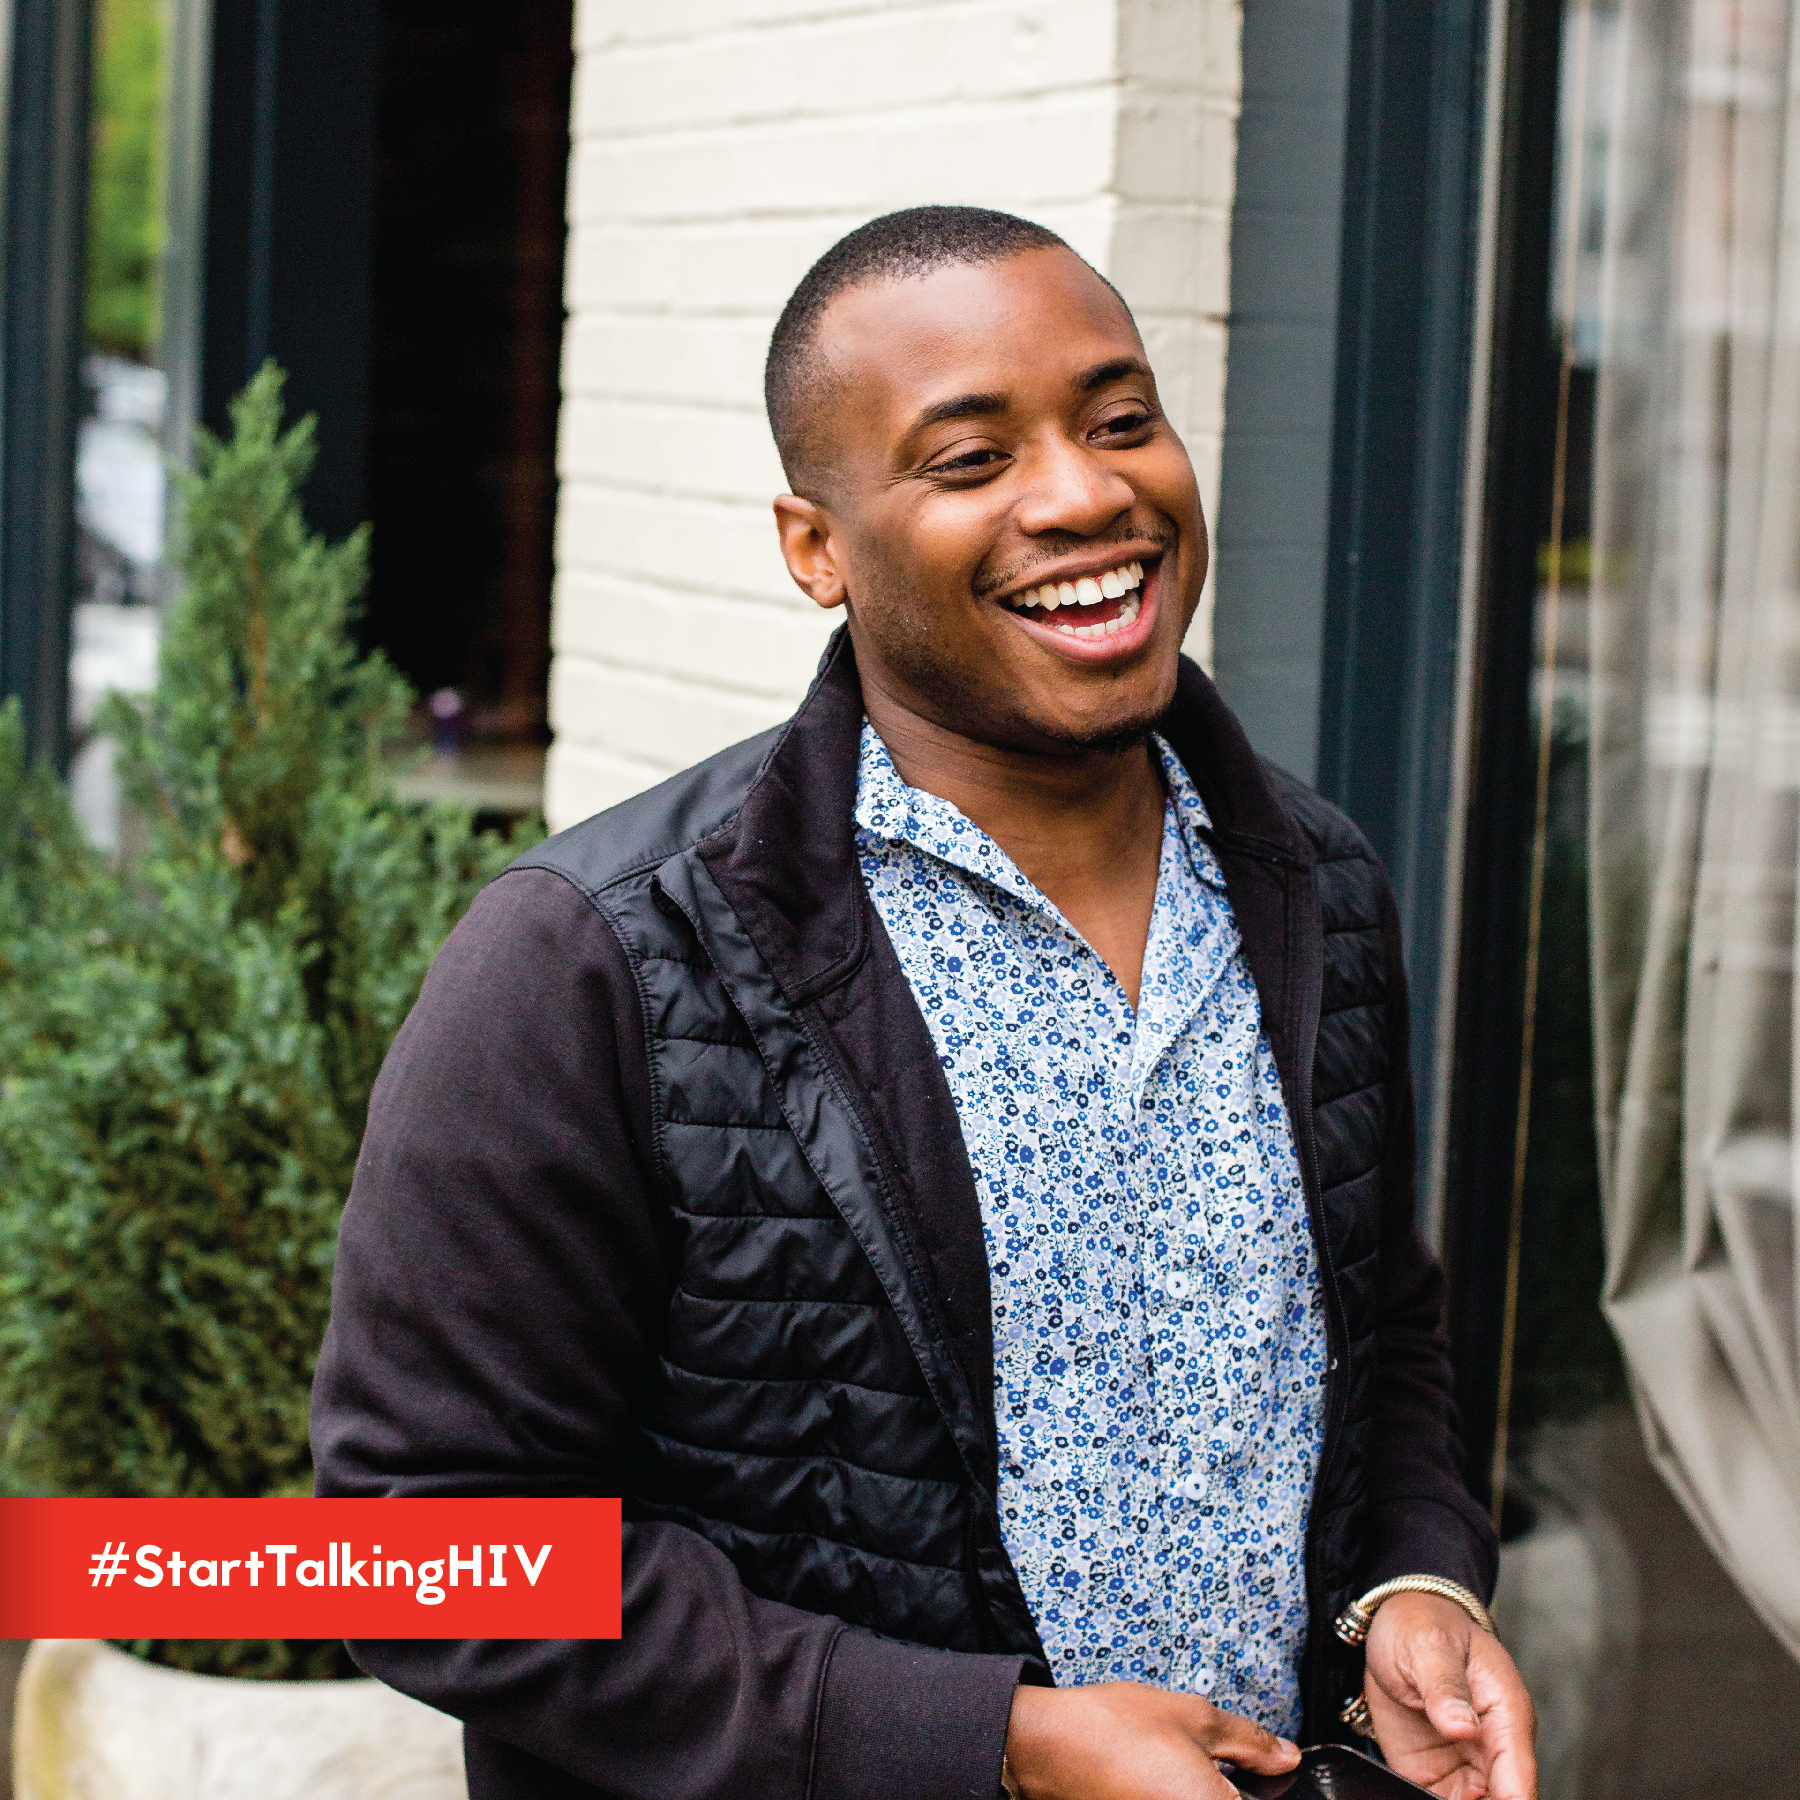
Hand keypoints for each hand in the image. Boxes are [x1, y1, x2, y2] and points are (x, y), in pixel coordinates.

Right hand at [1005, 1680, 1300, 1799]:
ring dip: (1200, 1793)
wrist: (1046, 1745)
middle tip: (1217, 1766)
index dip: (1270, 1787)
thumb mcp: (1193, 1717)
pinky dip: (1172, 1794)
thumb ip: (1249, 1742)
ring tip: (1173, 1770)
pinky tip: (1157, 1782)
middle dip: (1233, 1789)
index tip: (1265, 1773)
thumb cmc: (1111, 1729)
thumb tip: (1284, 1757)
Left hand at [1362, 1593, 1536, 1799]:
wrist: (1394, 1623)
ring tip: (1428, 1788)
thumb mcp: (1430, 1645)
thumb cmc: (1423, 1625)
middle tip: (1442, 1791)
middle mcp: (1493, 1749)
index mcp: (1507, 1716)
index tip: (1475, 1798)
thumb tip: (1463, 1726)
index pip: (1519, 1783)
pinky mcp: (1435, 1774)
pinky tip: (1407, 1793)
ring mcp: (1466, 1766)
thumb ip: (1445, 1686)